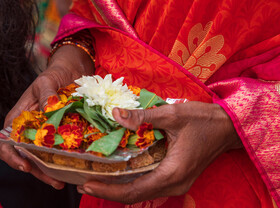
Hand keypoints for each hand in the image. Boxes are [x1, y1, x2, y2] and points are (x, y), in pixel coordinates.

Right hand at [0, 45, 93, 187]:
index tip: (26, 165)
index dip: (12, 157)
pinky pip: (58, 151)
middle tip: (54, 181)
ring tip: (63, 182)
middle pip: (25, 156)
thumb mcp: (46, 81)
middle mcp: (29, 129)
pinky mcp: (59, 134)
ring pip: (42, 158)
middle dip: (37, 171)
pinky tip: (72, 169)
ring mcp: (44, 134)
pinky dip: (62, 162)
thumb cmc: (53, 74)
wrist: (70, 72)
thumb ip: (46, 93)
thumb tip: (48, 109)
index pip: (6, 143)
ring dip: (50, 172)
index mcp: (18, 118)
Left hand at [77, 101, 242, 203]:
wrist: (228, 127)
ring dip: (117, 188)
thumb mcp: (173, 114)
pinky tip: (117, 173)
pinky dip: (130, 182)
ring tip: (95, 179)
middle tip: (84, 182)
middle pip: (135, 196)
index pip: (134, 190)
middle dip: (108, 191)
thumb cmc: (204, 121)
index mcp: (172, 173)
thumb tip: (115, 114)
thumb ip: (143, 115)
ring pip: (141, 192)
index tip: (87, 185)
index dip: (108, 191)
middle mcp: (173, 184)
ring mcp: (175, 183)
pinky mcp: (174, 176)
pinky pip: (148, 184)